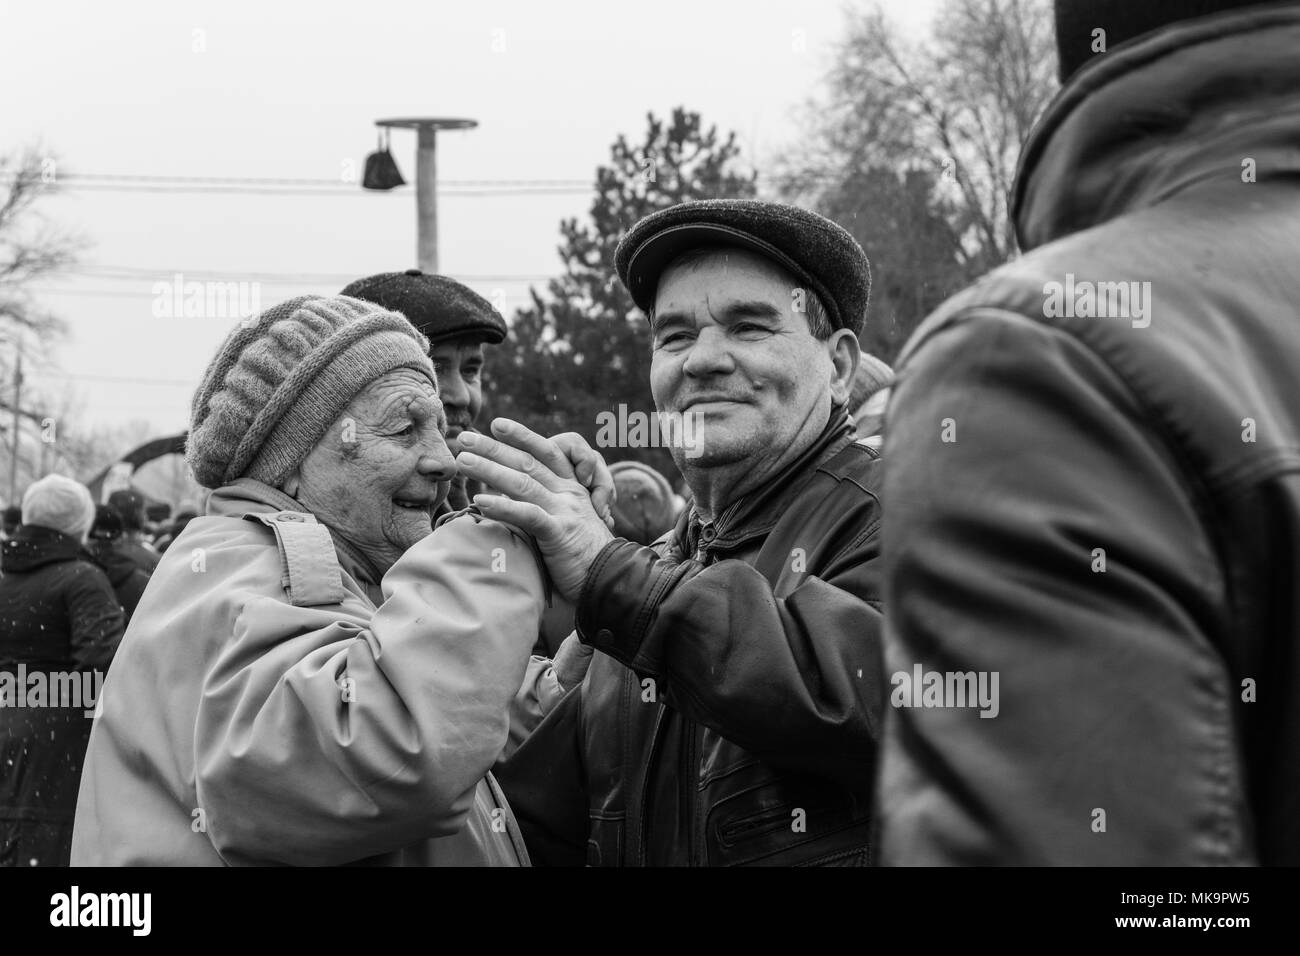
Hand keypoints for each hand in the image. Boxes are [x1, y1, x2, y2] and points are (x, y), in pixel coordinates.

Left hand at [456, 419, 614, 599]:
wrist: (614, 579)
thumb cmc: (585, 556)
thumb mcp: (566, 522)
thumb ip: (543, 506)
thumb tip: (507, 497)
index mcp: (572, 488)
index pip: (546, 452)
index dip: (522, 436)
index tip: (496, 423)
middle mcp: (569, 493)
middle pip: (528, 461)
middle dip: (494, 446)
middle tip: (465, 436)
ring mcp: (565, 511)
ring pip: (523, 482)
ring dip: (490, 469)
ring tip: (463, 461)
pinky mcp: (560, 532)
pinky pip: (529, 515)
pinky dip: (504, 507)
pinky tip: (481, 501)